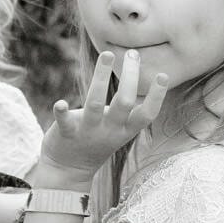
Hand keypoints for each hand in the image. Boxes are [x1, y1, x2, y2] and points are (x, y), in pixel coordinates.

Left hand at [36, 50, 169, 188]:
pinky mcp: (66, 133)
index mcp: (125, 129)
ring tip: (107, 54)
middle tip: (133, 53)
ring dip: (101, 78)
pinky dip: (62, 112)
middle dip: (130, 77)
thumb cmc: (98, 139)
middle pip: (125, 103)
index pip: (147, 114)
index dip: (156, 96)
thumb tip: (137, 70)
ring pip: (95, 103)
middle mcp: (110, 130)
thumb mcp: (119, 128)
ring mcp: (88, 131)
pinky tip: (60, 103)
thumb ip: (127, 107)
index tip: (163, 75)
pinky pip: (64, 122)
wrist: (69, 169)